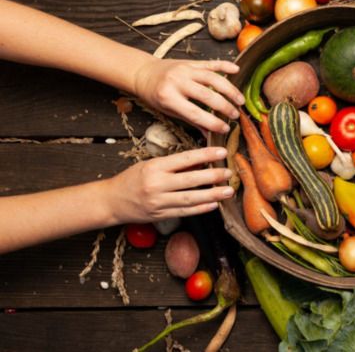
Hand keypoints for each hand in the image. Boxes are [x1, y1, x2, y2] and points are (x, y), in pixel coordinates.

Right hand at [107, 147, 233, 222]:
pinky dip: (201, 209)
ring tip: (228, 191)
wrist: (112, 201)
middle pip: (190, 180)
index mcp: (154, 167)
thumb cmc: (132, 179)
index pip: (185, 159)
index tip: (222, 152)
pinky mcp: (160, 215)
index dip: (205, 155)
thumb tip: (201, 162)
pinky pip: (185, 212)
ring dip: (212, 195)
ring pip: (190, 199)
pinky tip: (214, 204)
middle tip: (229, 173)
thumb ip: (174, 165)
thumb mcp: (150, 165)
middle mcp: (157, 185)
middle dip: (213, 176)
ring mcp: (159, 202)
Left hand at [134, 58, 244, 133]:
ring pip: (212, 79)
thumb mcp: (169, 111)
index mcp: (168, 97)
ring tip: (240, 100)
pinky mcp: (191, 62)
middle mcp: (177, 81)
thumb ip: (191, 120)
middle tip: (235, 115)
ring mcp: (185, 69)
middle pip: (207, 95)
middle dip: (224, 107)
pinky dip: (224, 66)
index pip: (195, 113)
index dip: (212, 122)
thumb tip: (210, 135)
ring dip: (229, 90)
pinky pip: (210, 63)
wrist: (143, 73)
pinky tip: (237, 71)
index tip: (225, 129)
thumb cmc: (156, 96)